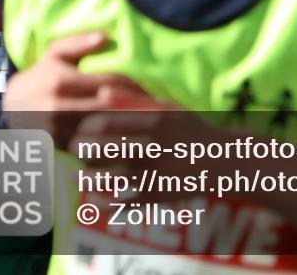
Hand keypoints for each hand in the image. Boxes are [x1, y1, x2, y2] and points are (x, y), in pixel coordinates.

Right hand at [2, 32, 150, 148]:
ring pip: (102, 131)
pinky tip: (132, 142)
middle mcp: (57, 107)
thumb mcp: (55, 53)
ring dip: (129, 129)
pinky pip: (91, 150)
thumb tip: (105, 36)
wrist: (12, 107)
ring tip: (154, 126)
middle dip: (137, 108)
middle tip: (163, 109)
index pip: (109, 83)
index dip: (135, 86)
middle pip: (109, 109)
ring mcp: (57, 131)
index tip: (155, 88)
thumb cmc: (42, 75)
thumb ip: (78, 42)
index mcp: (61, 81)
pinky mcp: (58, 148)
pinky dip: (113, 146)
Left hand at [69, 96, 238, 202]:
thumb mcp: (168, 108)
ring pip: (103, 180)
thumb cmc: (190, 130)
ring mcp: (152, 174)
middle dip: (79, 150)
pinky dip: (102, 202)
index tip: (82, 130)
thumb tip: (100, 92)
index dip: (84, 127)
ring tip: (78, 177)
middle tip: (75, 150)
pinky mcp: (155, 196)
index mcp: (152, 121)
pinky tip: (95, 198)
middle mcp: (151, 146)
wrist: (221, 162)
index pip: (100, 123)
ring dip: (85, 179)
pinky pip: (118, 203)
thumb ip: (134, 100)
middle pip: (96, 149)